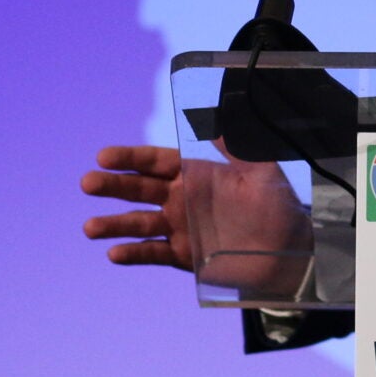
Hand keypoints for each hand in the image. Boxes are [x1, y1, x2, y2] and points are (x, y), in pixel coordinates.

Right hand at [80, 143, 312, 294]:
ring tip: (90, 227)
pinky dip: (133, 253)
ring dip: (114, 223)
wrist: (288, 251)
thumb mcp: (261, 171)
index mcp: (195, 174)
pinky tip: (114, 253)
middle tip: (88, 184)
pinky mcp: (183, 255)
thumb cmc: (278, 206)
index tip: (103, 157)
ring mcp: (179, 228)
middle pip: (139, 189)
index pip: (155, 162)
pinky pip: (152, 252)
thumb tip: (213, 121)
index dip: (130, 159)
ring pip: (139, 223)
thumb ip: (236, 148)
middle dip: (113, 186)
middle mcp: (182, 199)